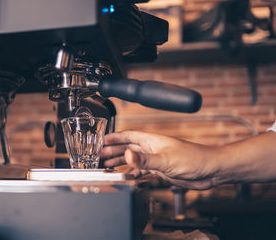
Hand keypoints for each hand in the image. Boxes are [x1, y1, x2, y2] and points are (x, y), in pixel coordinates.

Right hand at [101, 130, 220, 189]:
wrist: (211, 170)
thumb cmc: (194, 159)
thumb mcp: (166, 160)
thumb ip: (145, 159)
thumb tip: (127, 156)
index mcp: (151, 141)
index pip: (128, 136)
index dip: (114, 137)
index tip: (101, 140)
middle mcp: (152, 148)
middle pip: (127, 147)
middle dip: (113, 150)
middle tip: (99, 156)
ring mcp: (156, 158)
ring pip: (133, 158)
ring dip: (121, 161)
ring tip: (108, 165)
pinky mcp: (162, 169)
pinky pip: (143, 169)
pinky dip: (134, 172)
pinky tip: (129, 175)